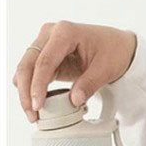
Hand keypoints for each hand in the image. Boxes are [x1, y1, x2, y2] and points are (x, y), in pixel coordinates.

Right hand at [13, 22, 136, 121]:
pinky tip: (35, 103)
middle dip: (26, 91)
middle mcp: (51, 34)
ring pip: (27, 68)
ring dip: (26, 91)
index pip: (44, 61)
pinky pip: (34, 72)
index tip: (37, 105)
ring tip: (32, 113)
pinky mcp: (47, 55)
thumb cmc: (114, 51)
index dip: (38, 85)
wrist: (119, 46)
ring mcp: (46, 43)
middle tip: (31, 113)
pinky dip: (32, 87)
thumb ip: (89, 84)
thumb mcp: (105, 69)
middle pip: (28, 63)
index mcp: (65, 32)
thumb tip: (74, 101)